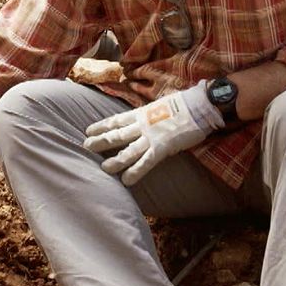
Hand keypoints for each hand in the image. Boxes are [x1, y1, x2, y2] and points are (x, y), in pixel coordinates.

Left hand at [84, 81, 222, 185]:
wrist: (200, 105)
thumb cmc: (184, 104)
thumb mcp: (160, 106)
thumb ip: (149, 115)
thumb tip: (143, 120)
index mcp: (141, 113)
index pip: (116, 120)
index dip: (101, 126)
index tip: (88, 130)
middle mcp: (142, 124)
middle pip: (116, 134)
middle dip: (100, 141)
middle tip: (85, 146)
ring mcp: (151, 136)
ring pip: (127, 150)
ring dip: (115, 160)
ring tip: (103, 168)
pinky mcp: (162, 147)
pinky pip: (146, 162)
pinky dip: (136, 171)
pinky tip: (126, 181)